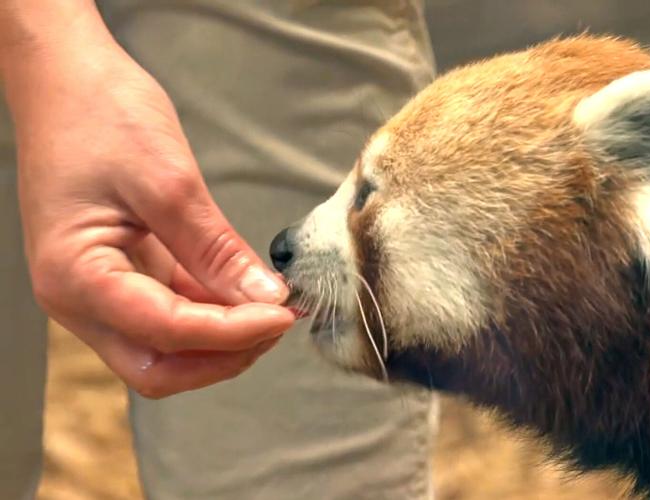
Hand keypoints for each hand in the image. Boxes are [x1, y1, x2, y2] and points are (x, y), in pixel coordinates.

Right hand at [2, 5, 294, 397]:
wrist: (64, 75)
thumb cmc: (101, 115)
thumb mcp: (168, 182)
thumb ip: (215, 250)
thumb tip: (266, 299)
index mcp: (75, 276)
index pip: (166, 331)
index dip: (233, 332)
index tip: (285, 313)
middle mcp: (76, 297)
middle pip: (158, 367)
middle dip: (223, 356)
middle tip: (278, 321)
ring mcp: (94, 289)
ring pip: (164, 346)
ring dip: (221, 337)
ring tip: (272, 304)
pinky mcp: (115, 273)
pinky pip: (166, 312)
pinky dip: (209, 310)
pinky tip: (247, 290)